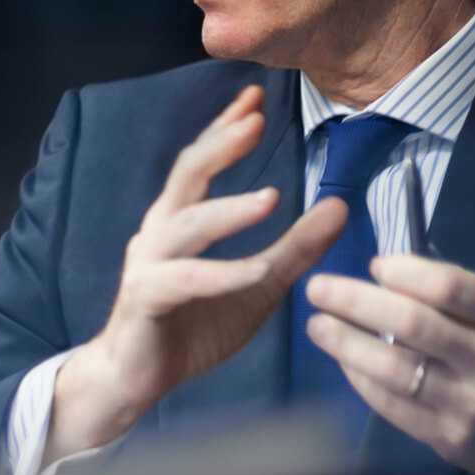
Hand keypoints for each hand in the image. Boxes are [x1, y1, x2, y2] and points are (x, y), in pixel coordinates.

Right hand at [45, 85, 346, 463]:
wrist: (134, 377)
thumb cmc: (190, 326)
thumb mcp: (257, 285)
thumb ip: (296, 248)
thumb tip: (340, 206)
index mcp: (179, 221)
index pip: (202, 162)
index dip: (225, 128)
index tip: (254, 96)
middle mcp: (158, 232)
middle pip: (187, 177)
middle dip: (220, 146)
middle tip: (254, 119)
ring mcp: (148, 264)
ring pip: (186, 226)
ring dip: (228, 211)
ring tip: (271, 199)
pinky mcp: (145, 299)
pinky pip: (184, 280)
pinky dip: (220, 274)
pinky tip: (253, 272)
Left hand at [306, 254, 474, 474]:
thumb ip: (464, 299)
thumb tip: (386, 272)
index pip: (449, 287)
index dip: (404, 272)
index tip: (375, 264)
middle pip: (411, 323)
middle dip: (354, 301)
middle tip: (317, 287)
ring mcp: (471, 403)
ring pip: (394, 368)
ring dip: (345, 343)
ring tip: (317, 325)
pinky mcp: (452, 439)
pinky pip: (393, 405)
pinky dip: (361, 379)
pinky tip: (343, 362)